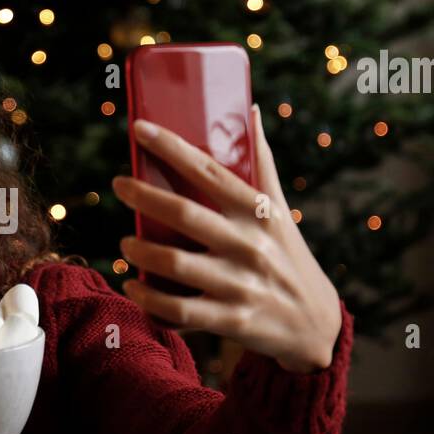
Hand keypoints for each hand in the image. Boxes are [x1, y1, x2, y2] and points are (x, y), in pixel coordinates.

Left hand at [112, 105, 341, 373]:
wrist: (314, 323)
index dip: (171, 147)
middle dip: (144, 196)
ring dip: (141, 250)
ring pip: (176, 263)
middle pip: (185, 213)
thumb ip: (262, 163)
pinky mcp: (231, 319)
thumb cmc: (287, 255)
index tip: (139, 128)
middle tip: (119, 185)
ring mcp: (240, 284)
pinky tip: (134, 285)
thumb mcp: (280, 211)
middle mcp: (249, 244)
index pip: (208, 170)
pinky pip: (180, 309)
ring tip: (125, 243)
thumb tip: (252, 110)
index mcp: (258, 211)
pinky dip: (150, 298)